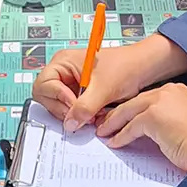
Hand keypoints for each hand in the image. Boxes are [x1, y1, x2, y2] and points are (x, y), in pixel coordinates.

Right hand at [33, 32, 186, 129]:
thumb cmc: (125, 67)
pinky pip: (71, 109)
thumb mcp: (103, 89)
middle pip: (46, 98)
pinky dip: (80, 115)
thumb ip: (84, 107)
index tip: (75, 106)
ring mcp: (70, 83)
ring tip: (92, 114)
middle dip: (63, 109)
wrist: (143, 69)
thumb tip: (69, 124)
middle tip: (83, 115)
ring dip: (73, 114)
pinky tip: (95, 113)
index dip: (57, 98)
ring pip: (58, 106)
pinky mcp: (79, 93)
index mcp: (62, 62)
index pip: (43, 86)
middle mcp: (63, 72)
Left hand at [96, 83, 186, 173]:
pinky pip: (131, 127)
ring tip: (104, 132)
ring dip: (114, 124)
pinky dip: (121, 137)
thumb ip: (169, 121)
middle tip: (104, 122)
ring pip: (129, 112)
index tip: (121, 116)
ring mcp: (160, 102)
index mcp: (178, 92)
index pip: (148, 99)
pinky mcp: (153, 117)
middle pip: (135, 102)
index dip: (132, 109)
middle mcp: (169, 92)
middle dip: (118, 114)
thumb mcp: (186, 124)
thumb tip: (154, 131)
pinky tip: (115, 143)